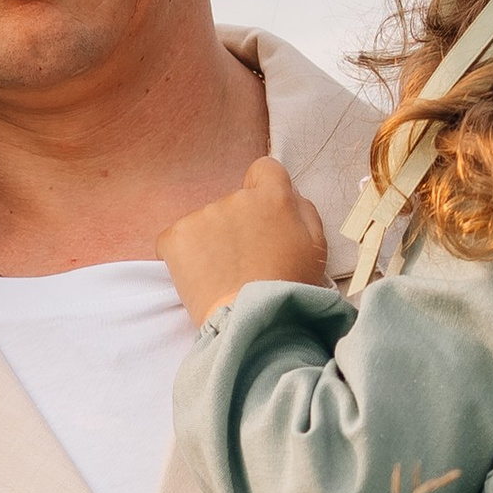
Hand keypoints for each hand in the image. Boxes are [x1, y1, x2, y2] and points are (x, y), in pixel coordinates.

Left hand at [157, 156, 332, 324]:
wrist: (252, 323)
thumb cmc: (289, 290)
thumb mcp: (316, 247)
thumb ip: (303, 211)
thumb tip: (289, 195)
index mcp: (273, 197)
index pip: (264, 170)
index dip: (262, 193)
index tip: (261, 218)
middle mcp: (236, 198)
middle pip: (234, 203)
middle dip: (237, 227)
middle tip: (245, 263)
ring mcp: (204, 215)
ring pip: (206, 223)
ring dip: (212, 244)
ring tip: (224, 277)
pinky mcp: (177, 237)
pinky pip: (176, 240)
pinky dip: (184, 257)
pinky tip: (200, 279)